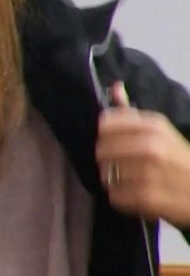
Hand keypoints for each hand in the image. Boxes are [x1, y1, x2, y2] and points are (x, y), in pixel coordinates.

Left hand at [96, 82, 189, 227]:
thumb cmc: (182, 160)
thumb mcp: (163, 132)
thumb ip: (133, 114)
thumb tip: (115, 87)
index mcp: (155, 126)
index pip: (107, 123)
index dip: (104, 134)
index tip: (111, 140)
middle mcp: (152, 146)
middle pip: (102, 150)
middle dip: (106, 159)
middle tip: (118, 165)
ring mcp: (150, 173)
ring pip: (107, 174)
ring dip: (113, 179)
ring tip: (128, 180)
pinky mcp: (149, 198)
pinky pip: (115, 196)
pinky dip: (120, 197)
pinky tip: (134, 195)